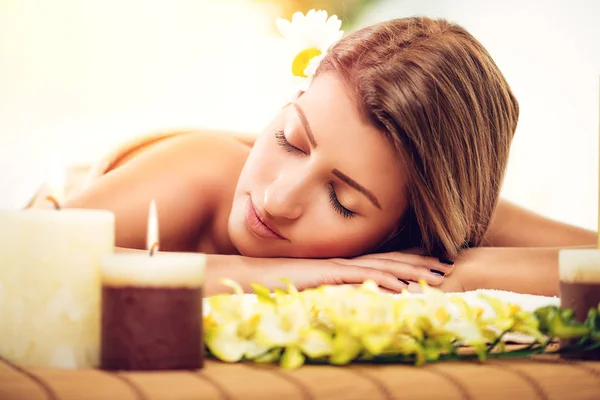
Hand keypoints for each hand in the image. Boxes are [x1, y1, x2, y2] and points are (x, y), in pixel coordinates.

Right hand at [257, 252, 452, 293]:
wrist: (253, 275)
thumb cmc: (280, 281)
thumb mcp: (313, 284)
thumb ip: (333, 286)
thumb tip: (354, 296)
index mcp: (344, 262)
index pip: (383, 260)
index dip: (410, 260)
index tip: (434, 264)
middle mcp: (346, 261)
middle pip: (390, 260)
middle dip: (420, 263)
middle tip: (448, 266)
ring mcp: (338, 266)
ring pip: (382, 267)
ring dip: (411, 272)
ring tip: (436, 277)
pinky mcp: (329, 274)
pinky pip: (361, 278)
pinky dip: (384, 281)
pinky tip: (403, 287)